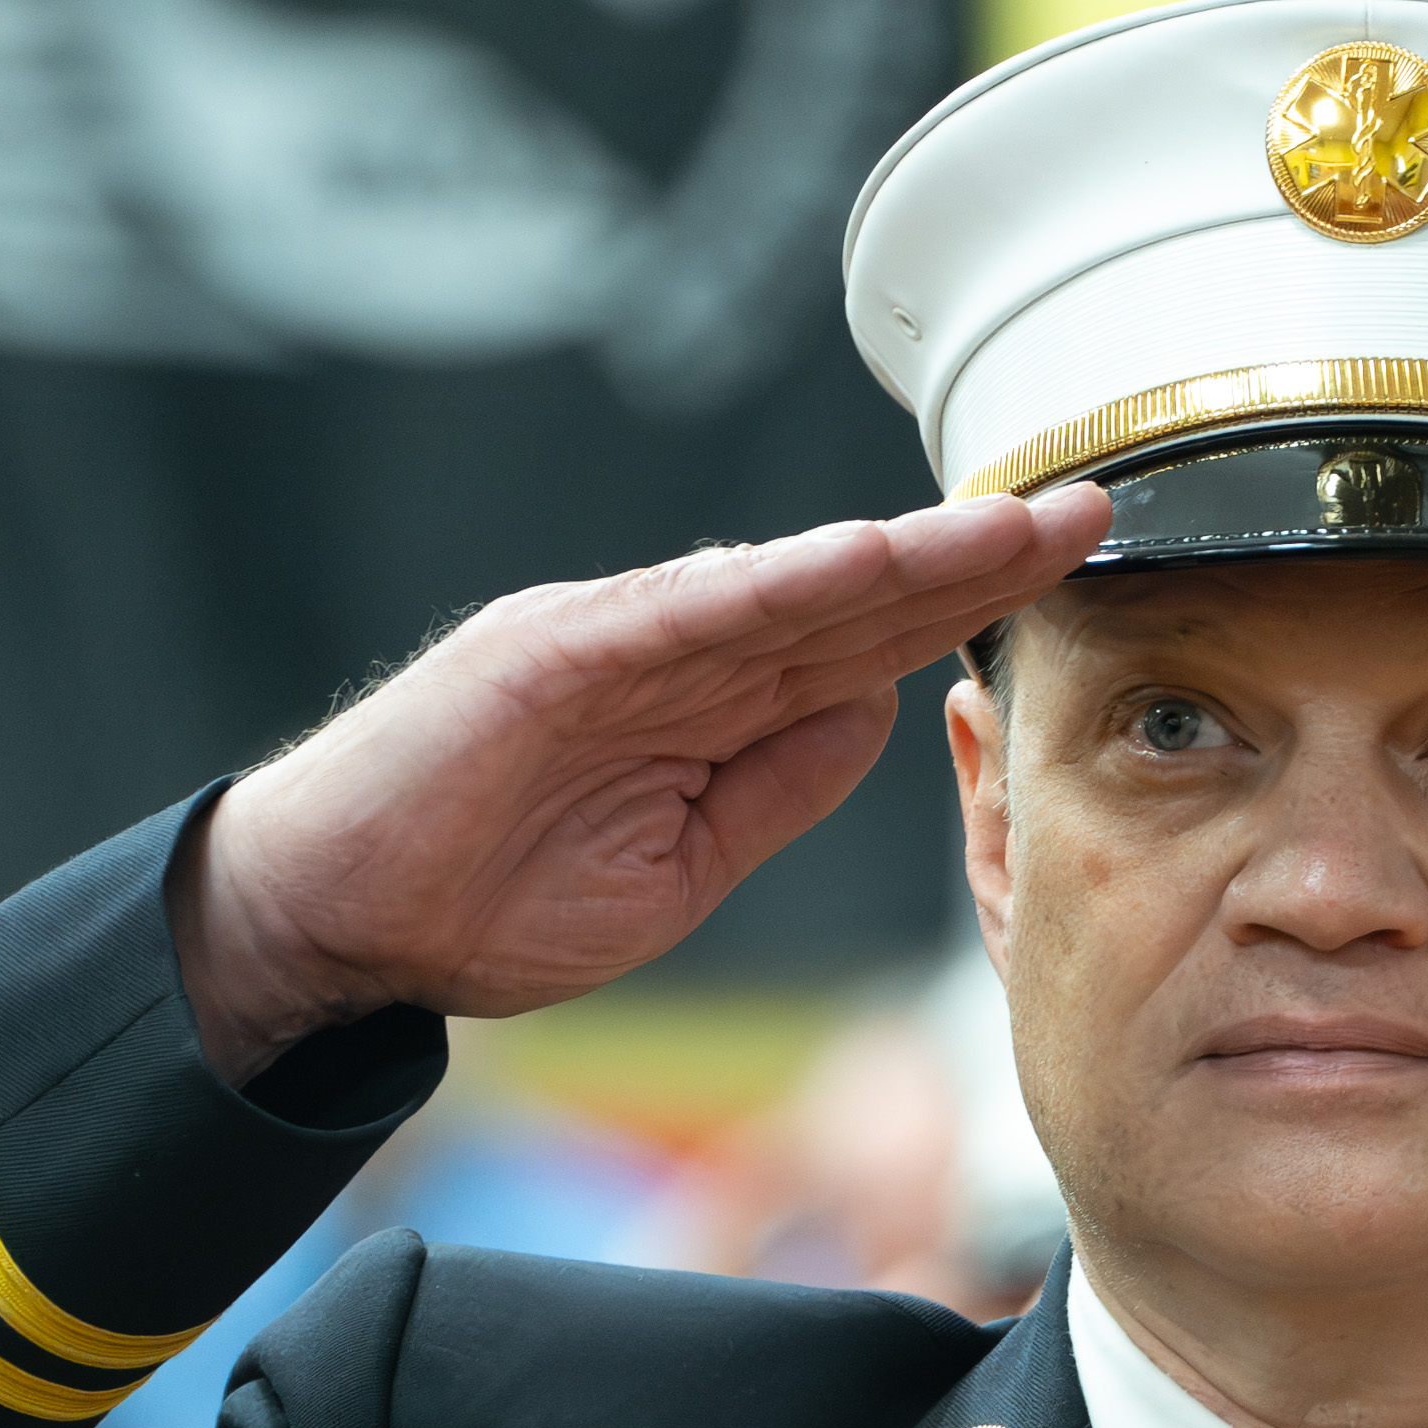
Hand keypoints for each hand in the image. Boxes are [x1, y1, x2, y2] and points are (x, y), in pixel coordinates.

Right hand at [175, 487, 1111, 1080]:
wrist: (336, 918)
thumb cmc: (486, 896)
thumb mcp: (679, 870)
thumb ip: (776, 788)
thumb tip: (881, 715)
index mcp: (709, 704)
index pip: (867, 642)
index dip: (968, 606)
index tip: (1069, 578)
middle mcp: (674, 649)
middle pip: (854, 593)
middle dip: (975, 554)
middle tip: (1092, 509)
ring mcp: (616, 641)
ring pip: (790, 584)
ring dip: (908, 552)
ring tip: (1014, 522)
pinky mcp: (550, 652)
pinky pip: (687, 613)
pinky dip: (780, 584)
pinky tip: (867, 562)